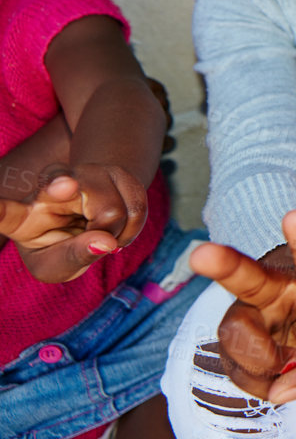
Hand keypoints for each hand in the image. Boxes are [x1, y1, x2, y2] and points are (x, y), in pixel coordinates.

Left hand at [1, 162, 149, 282]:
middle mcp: (49, 186)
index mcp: (23, 216)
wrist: (91, 221)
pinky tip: (121, 227)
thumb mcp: (57, 267)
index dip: (0, 210)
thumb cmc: (63, 248)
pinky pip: (137, 204)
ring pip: (114, 209)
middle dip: (97, 231)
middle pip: (80, 218)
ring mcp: (85, 173)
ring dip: (119, 233)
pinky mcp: (116, 171)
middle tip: (102, 245)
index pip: (7, 214)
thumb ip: (74, 258)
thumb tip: (106, 242)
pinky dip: (134, 226)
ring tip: (106, 236)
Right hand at [187, 210, 295, 403]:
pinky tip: (278, 373)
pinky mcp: (234, 341)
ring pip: (235, 334)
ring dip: (260, 360)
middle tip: (201, 255)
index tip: (295, 214)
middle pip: (247, 276)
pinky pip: (236, 367)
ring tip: (289, 363)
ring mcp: (249, 313)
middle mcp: (276, 288)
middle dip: (223, 264)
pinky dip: (261, 381)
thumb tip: (282, 391)